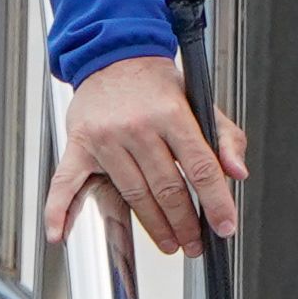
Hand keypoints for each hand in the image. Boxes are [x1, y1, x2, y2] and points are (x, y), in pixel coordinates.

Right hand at [42, 54, 246, 255]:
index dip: (215, 202)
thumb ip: (225, 137)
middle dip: (184, 222)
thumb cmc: (159, 84)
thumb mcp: (202, 101)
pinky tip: (59, 235)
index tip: (224, 226)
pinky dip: (59, 211)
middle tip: (195, 243)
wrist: (115, 55)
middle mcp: (138, 128)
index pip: (200, 167)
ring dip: (152, 225)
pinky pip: (65, 183)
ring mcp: (105, 139)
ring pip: (132, 193)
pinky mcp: (78, 146)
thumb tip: (238, 173)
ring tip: (170, 242)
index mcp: (173, 115)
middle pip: (166, 187)